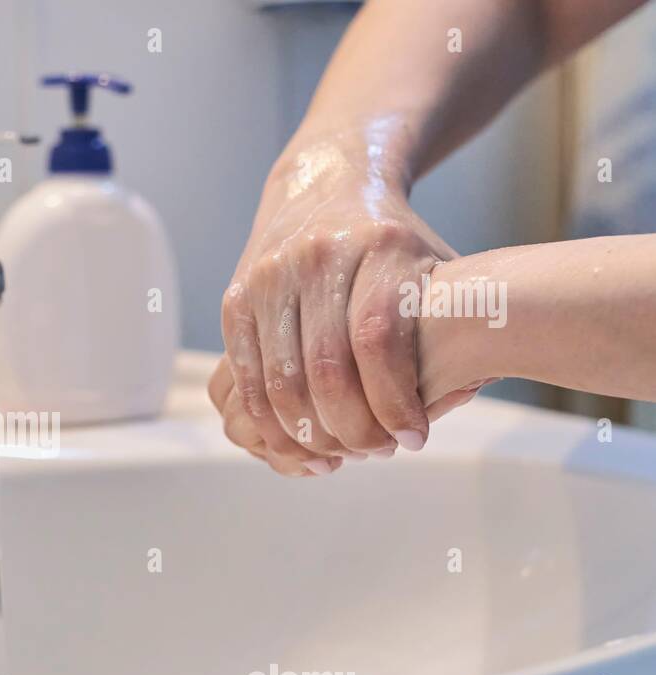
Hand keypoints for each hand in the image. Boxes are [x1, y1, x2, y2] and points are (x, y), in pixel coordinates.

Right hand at [219, 121, 457, 474]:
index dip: (394, 399)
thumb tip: (469, 390)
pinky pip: (245, 375)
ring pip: (279, 379)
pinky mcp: (237, 299)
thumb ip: (454, 322)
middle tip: (375, 453)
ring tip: (335, 457)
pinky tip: (297, 442)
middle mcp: (317, 256)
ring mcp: (270, 276)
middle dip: (351, 427)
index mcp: (378, 246)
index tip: (414, 439)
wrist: (325, 186)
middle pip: (325, 367)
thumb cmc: (394, 246)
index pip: (378, 339)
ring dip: (306, 434)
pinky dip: (268, 419)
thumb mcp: (436, 265)